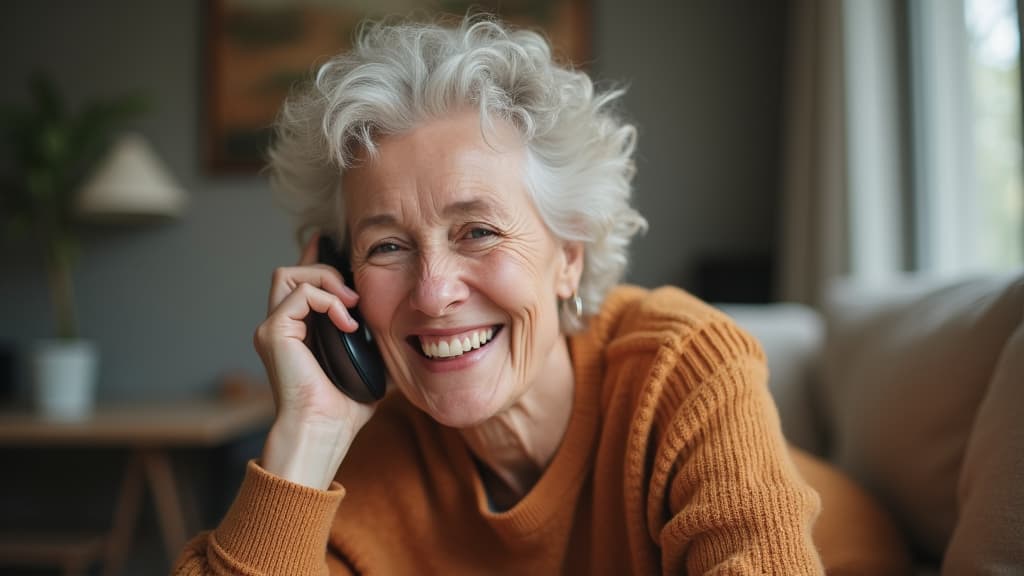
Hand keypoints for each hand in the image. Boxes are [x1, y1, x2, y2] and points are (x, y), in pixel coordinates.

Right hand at [254, 232, 378, 488]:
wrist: (324, 432)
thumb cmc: (343, 409)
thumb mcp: (367, 365)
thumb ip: (374, 343)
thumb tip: (403, 330)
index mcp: (298, 331)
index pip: (302, 282)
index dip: (319, 260)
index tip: (338, 246)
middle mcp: (280, 326)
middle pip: (291, 271)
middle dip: (326, 269)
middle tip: (354, 295)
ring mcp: (273, 328)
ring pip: (289, 274)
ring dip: (326, 281)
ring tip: (351, 306)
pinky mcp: (273, 332)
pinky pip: (300, 294)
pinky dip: (327, 301)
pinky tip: (347, 323)